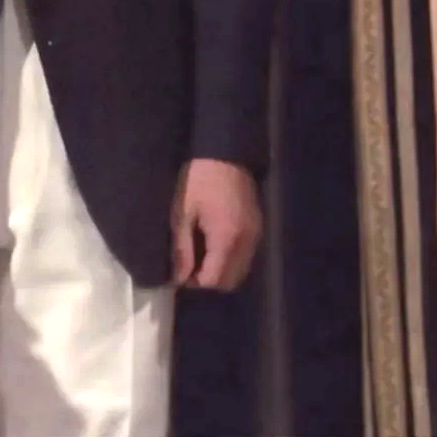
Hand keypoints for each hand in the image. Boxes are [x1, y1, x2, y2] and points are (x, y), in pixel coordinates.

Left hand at [171, 158, 262, 289]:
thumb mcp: (182, 213)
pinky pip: (245, 256)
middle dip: (209, 281)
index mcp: (227, 239)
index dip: (195, 284)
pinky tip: (213, 246)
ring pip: (240, 270)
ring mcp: (256, 235)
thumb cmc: (198, 180)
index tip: (180, 275)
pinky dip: (230, 259)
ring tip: (200, 257)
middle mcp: (247, 242)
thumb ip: (182, 249)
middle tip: (189, 268)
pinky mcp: (257, 226)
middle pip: (231, 281)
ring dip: (221, 271)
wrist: (225, 151)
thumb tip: (178, 279)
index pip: (215, 281)